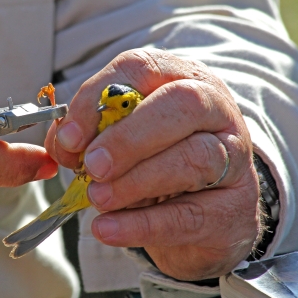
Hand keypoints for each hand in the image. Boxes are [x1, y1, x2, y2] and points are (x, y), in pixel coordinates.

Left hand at [45, 48, 258, 280]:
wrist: (203, 216)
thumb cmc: (156, 167)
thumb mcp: (122, 143)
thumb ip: (91, 137)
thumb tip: (64, 143)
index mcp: (180, 80)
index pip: (140, 68)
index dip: (98, 98)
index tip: (70, 138)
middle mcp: (215, 110)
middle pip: (180, 103)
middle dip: (127, 137)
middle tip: (92, 166)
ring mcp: (234, 158)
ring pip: (193, 157)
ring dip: (135, 180)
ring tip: (98, 198)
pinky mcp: (234, 208)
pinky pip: (190, 214)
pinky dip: (142, 224)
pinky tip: (108, 229)